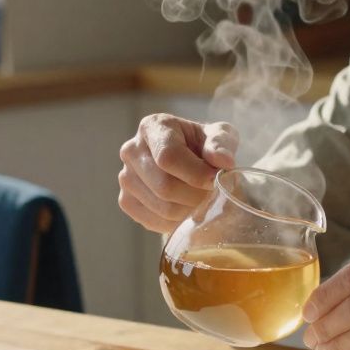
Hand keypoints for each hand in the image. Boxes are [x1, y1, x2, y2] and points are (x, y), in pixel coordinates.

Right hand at [117, 113, 238, 233]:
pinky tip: (187, 209)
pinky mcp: (126, 201)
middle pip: (164, 186)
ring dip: (190, 211)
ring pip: (162, 207)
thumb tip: (223, 161)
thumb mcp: (220, 135)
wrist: (190, 162)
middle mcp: (132, 150)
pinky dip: (176, 222)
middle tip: (213, 195)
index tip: (215, 180)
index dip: (195, 174)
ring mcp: (125, 177)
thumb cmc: (205, 146)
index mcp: (153, 127)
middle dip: (196, 196)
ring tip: (202, 201)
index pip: (168, 156)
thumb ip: (222, 144)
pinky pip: (153, 221)